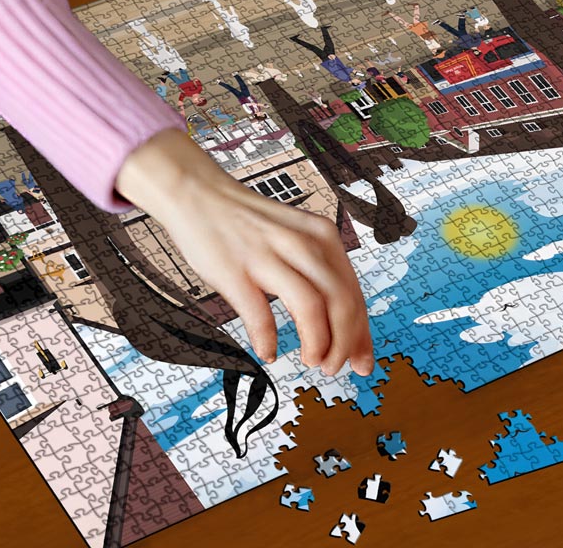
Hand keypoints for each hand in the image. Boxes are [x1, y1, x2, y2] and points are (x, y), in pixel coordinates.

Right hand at [115, 128, 373, 375]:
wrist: (200, 195)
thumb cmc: (251, 225)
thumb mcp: (297, 238)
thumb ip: (321, 275)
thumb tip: (347, 329)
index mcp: (322, 236)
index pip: (354, 293)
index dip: (361, 335)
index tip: (361, 363)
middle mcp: (302, 243)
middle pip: (341, 302)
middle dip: (344, 344)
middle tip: (332, 368)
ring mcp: (268, 256)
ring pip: (311, 307)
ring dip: (317, 344)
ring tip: (311, 361)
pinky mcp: (235, 271)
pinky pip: (260, 315)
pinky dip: (268, 340)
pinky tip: (268, 352)